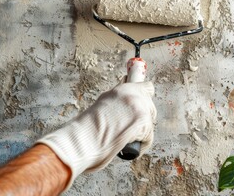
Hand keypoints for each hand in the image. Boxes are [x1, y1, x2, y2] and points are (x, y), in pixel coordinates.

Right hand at [36, 81, 156, 188]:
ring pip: (150, 121)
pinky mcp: (144, 125)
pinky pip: (148, 137)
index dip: (144, 98)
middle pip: (150, 106)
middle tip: (128, 127)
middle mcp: (134, 96)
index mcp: (124, 89)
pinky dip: (141, 144)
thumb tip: (126, 86)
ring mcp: (141, 110)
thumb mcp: (103, 102)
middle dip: (142, 116)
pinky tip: (128, 146)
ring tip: (125, 137)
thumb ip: (118, 97)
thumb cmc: (88, 126)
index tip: (141, 106)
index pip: (147, 87)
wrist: (83, 140)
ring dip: (141, 130)